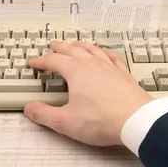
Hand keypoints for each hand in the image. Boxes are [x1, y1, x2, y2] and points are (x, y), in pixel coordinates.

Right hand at [24, 40, 152, 145]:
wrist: (137, 121)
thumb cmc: (103, 120)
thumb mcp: (65, 122)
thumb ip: (44, 114)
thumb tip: (30, 108)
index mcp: (76, 71)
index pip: (53, 60)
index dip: (41, 61)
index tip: (34, 62)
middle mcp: (92, 64)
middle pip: (72, 50)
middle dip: (59, 47)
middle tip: (53, 45)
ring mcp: (110, 67)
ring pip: (92, 49)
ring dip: (80, 45)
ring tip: (75, 45)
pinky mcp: (123, 74)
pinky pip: (111, 56)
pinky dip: (104, 52)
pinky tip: (104, 53)